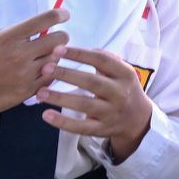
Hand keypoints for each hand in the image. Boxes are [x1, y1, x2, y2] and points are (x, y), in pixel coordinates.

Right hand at [0, 10, 69, 114]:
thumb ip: (12, 33)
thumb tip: (38, 27)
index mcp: (7, 38)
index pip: (46, 19)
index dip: (60, 14)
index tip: (64, 16)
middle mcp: (18, 55)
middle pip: (60, 39)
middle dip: (59, 37)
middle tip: (54, 40)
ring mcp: (23, 75)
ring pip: (57, 59)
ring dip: (52, 56)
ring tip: (40, 58)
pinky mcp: (25, 92)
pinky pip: (50, 78)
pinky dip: (47, 74)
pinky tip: (37, 72)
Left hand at [38, 47, 153, 161]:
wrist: (138, 118)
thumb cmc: (123, 89)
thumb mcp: (122, 72)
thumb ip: (106, 59)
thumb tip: (82, 50)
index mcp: (125, 74)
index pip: (101, 60)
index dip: (79, 54)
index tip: (58, 49)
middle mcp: (120, 92)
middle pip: (91, 82)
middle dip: (66, 74)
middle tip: (45, 69)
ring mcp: (111, 112)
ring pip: (84, 104)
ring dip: (60, 98)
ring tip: (40, 92)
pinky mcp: (102, 129)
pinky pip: (80, 127)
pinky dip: (62, 122)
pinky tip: (46, 115)